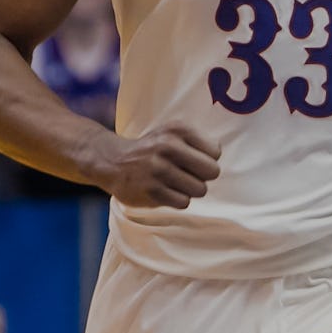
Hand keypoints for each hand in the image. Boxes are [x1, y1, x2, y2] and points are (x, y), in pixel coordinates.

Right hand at [102, 123, 220, 208]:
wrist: (114, 162)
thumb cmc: (152, 148)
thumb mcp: (172, 133)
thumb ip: (198, 140)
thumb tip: (217, 155)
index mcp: (177, 130)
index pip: (215, 152)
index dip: (208, 159)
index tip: (194, 159)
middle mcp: (168, 147)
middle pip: (212, 171)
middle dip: (204, 176)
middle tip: (189, 174)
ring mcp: (159, 170)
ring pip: (200, 189)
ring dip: (191, 189)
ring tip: (176, 182)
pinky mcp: (152, 191)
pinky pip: (184, 202)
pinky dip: (178, 199)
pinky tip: (166, 191)